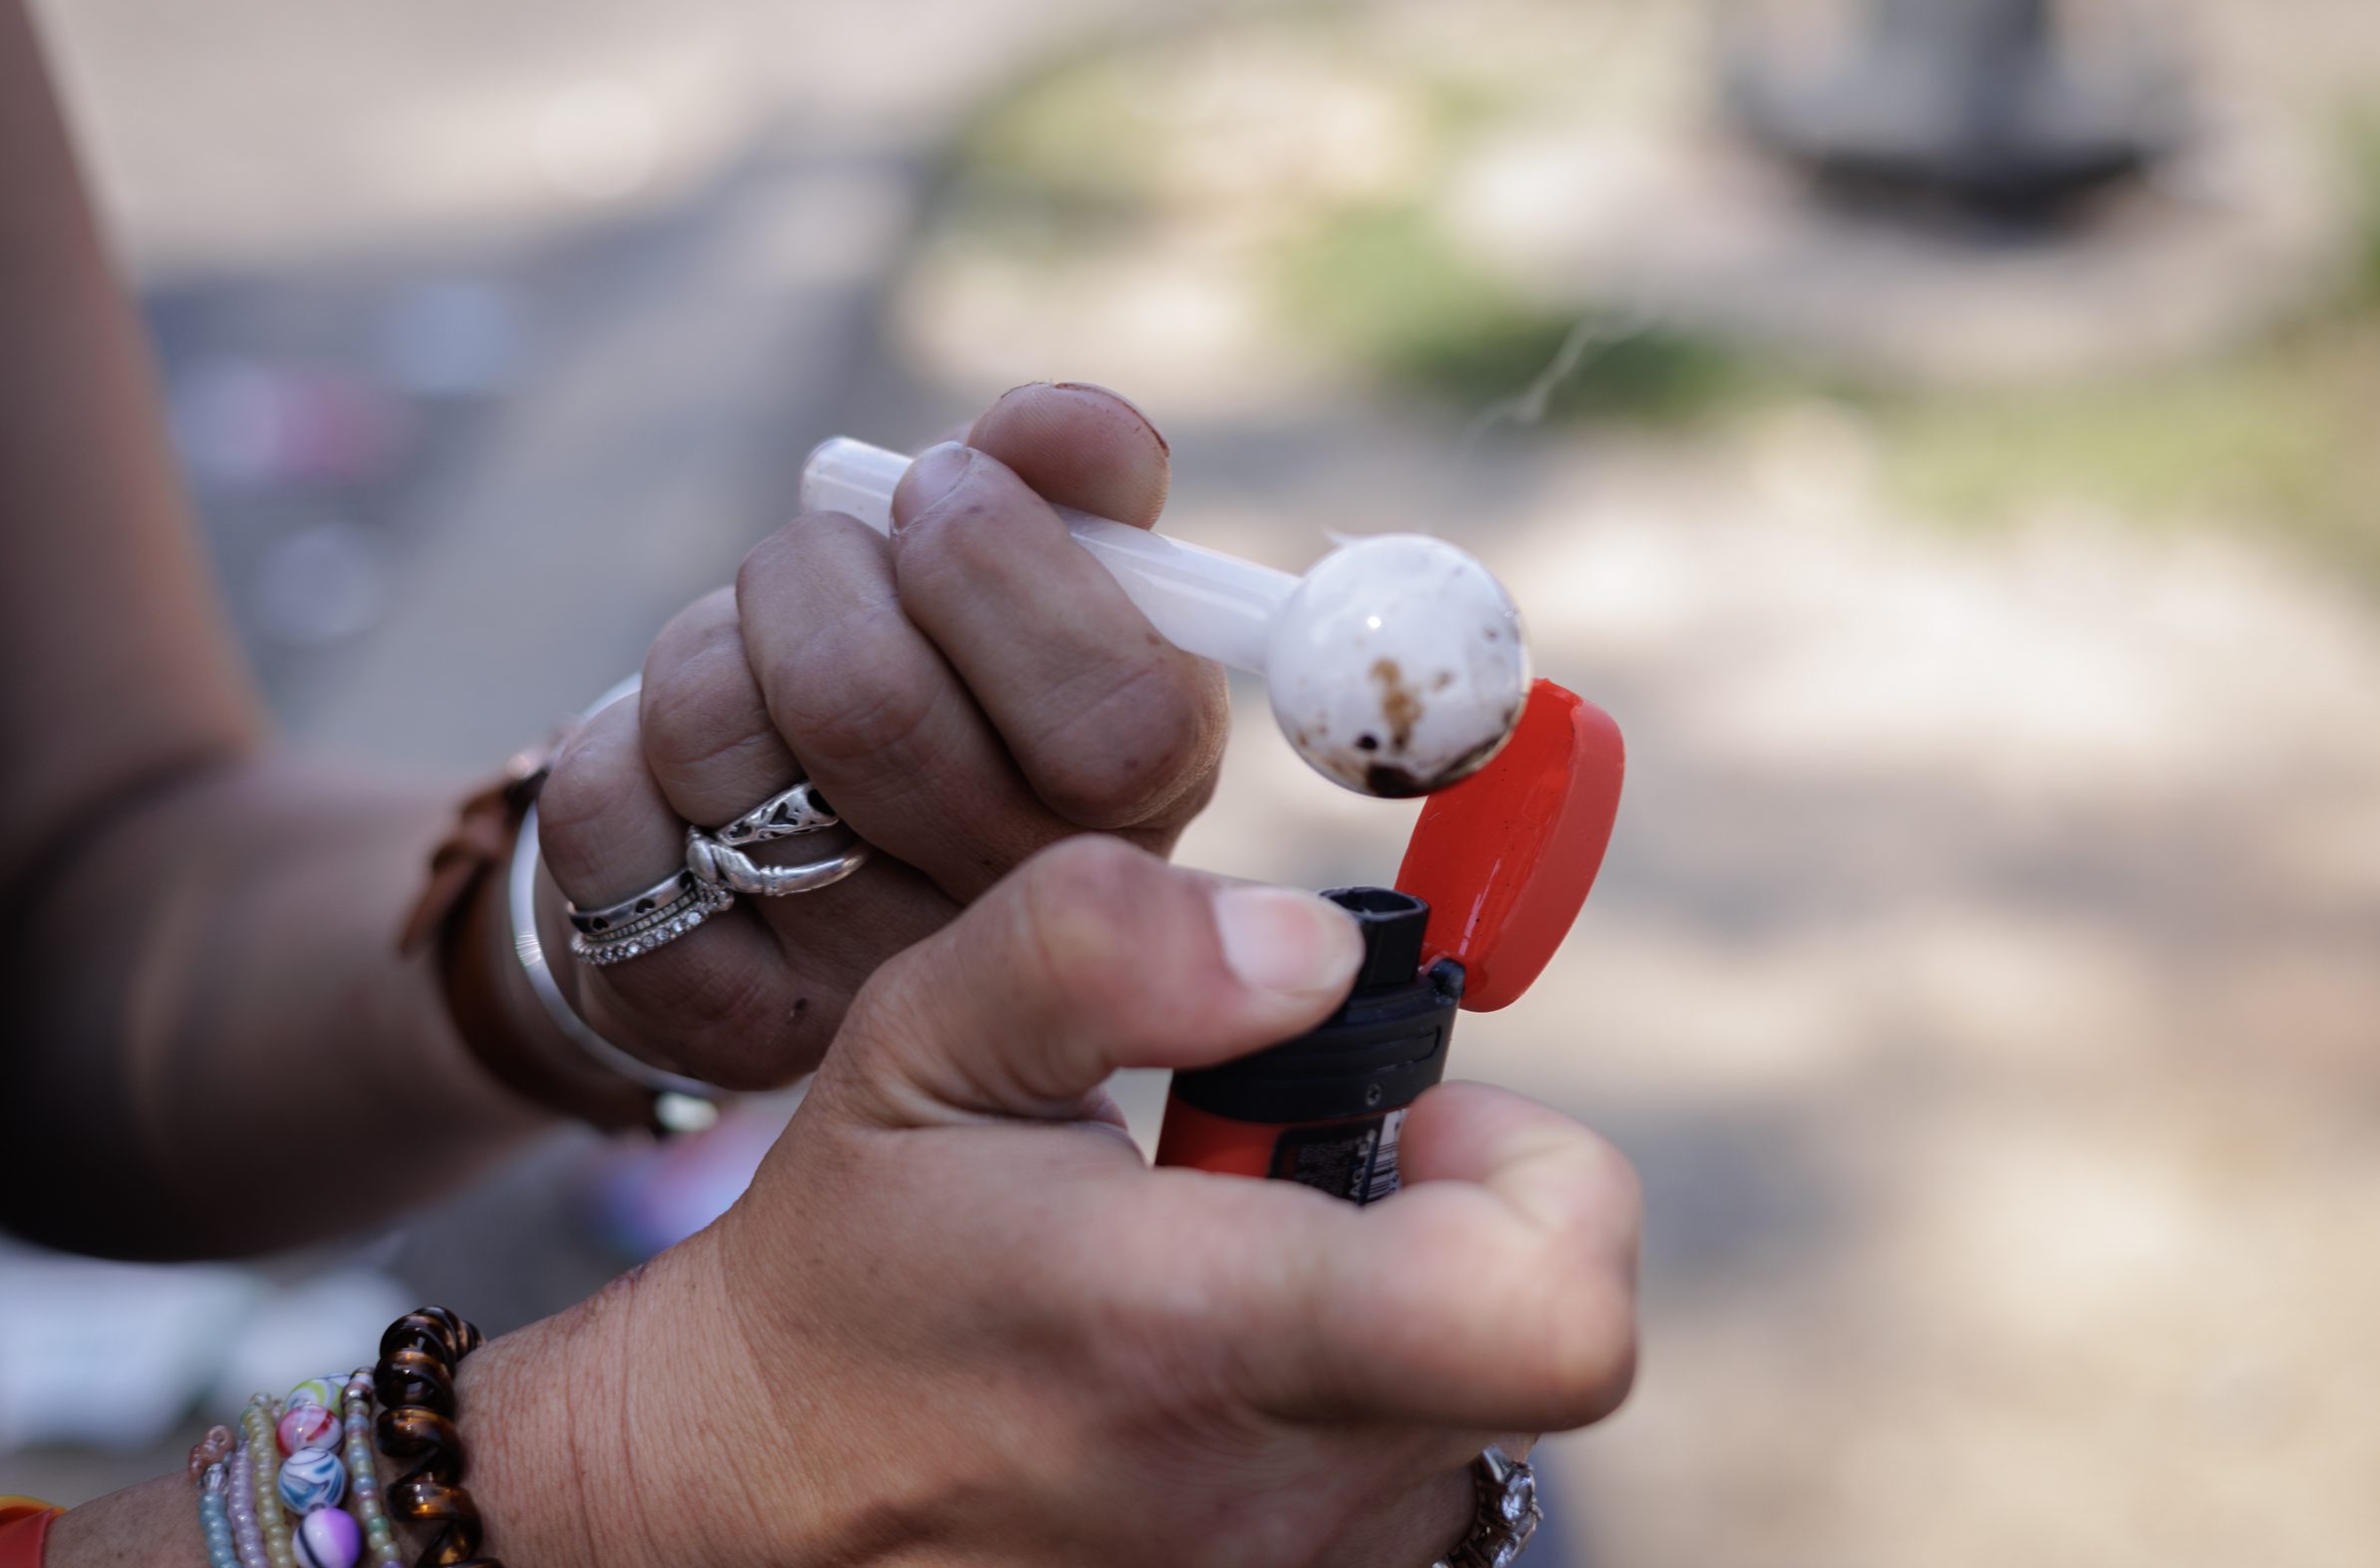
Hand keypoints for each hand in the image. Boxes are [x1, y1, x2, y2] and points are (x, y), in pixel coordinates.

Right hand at [466, 838, 1640, 1567]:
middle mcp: (1280, 1497)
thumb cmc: (853, 1263)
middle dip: (1441, 1210)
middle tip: (1271, 1176)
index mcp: (1198, 1337)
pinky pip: (1405, 1474)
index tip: (1413, 1114)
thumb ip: (1109, 944)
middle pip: (1531, 1331)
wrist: (757, 1504)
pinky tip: (1199, 1375)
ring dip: (1386, 1307)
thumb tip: (1322, 950)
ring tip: (1201, 1283)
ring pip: (1471, 1402)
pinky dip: (1346, 1399)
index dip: (1543, 1176)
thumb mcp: (924, 1043)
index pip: (1554, 1316)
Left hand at [533, 382, 1226, 1087]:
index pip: (1122, 726)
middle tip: (822, 565)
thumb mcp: (1004, 549)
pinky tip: (681, 783)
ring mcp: (866, 982)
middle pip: (871, 707)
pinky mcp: (713, 1017)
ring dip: (709, 648)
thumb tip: (1076, 429)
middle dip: (810, 574)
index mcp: (1142, 798)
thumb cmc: (919, 658)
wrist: (768, 830)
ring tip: (752, 670)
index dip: (1002, 572)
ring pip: (718, 739)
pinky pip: (608, 813)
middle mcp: (1023, 911)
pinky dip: (616, 744)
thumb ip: (1062, 473)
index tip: (941, 491)